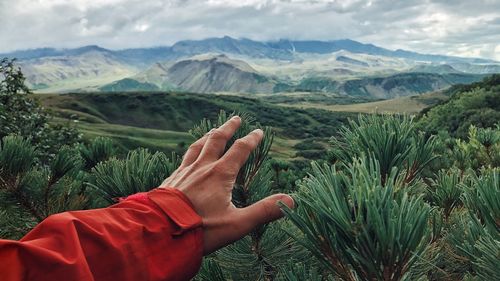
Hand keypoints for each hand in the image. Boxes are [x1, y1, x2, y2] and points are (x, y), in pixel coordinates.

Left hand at [161, 116, 293, 253]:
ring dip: (208, 135)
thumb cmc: (201, 230)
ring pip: (198, 146)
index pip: (240, 150)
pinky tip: (189, 156)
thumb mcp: (237, 224)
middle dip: (228, 128)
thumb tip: (291, 201)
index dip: (252, 140)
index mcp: (220, 174)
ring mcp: (184, 172)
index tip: (259, 131)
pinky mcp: (171, 179)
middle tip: (236, 118)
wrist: (160, 232)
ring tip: (213, 130)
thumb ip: (264, 211)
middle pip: (217, 140)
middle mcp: (202, 167)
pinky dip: (191, 151)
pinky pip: (183, 158)